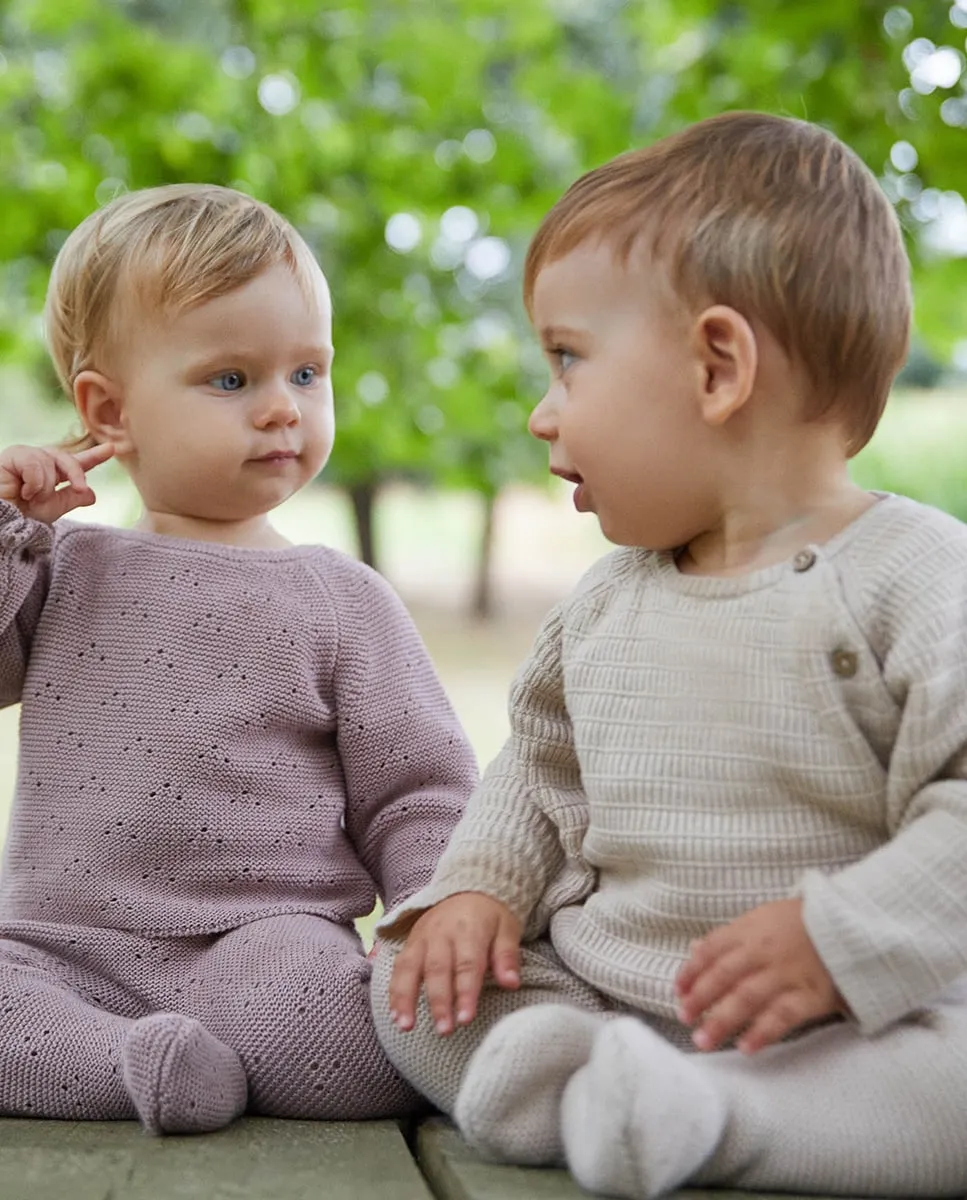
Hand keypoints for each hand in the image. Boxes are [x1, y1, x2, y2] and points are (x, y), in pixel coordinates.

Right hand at [0, 442, 114, 523]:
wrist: (3, 524)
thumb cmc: (21, 518)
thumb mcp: (52, 509)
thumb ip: (71, 498)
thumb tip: (92, 494)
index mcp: (50, 475)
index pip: (75, 463)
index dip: (93, 456)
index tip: (111, 449)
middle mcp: (38, 463)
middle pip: (66, 457)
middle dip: (76, 472)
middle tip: (80, 487)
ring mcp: (24, 458)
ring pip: (49, 460)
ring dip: (46, 485)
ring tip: (31, 498)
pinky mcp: (10, 456)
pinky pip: (33, 462)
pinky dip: (34, 480)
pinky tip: (23, 491)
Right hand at [388, 891, 520, 1035]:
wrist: (469, 889)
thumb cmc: (491, 916)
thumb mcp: (507, 929)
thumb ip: (507, 956)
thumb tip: (512, 984)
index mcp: (469, 929)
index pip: (467, 965)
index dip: (466, 993)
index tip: (465, 1019)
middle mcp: (441, 933)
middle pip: (438, 969)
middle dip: (439, 1002)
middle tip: (444, 1030)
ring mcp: (422, 937)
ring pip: (410, 968)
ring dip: (406, 998)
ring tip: (406, 1027)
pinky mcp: (410, 943)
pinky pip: (398, 967)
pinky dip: (394, 992)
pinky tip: (395, 1016)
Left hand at [675, 898, 843, 1053]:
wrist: (855, 926)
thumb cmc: (803, 923)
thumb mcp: (763, 918)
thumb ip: (730, 936)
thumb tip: (694, 950)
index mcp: (750, 929)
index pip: (712, 950)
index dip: (692, 971)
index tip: (678, 991)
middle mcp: (764, 951)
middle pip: (724, 976)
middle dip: (700, 998)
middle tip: (684, 1018)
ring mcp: (787, 974)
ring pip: (747, 998)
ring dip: (722, 1020)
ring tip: (703, 1040)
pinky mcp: (811, 996)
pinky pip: (782, 1016)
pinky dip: (762, 1032)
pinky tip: (745, 1047)